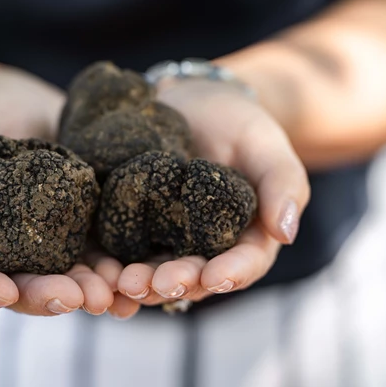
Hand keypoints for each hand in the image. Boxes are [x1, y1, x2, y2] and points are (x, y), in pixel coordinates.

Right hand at [0, 69, 138, 317]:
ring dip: (88, 291)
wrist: (26, 106)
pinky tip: (134, 277)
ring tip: (111, 294)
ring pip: (65, 280)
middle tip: (75, 298)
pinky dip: (115, 270)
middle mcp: (9, 250)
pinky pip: (98, 256)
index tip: (1, 292)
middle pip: (20, 287)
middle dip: (47, 296)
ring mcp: (48, 243)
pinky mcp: (83, 228)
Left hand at [117, 79, 309, 304]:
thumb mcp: (264, 145)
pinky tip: (99, 270)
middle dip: (177, 282)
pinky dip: (111, 265)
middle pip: (195, 276)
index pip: (244, 263)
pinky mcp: (132, 225)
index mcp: (245, 237)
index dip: (231, 273)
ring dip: (140, 283)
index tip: (214, 277)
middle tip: (158, 284)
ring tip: (124, 283)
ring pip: (155, 271)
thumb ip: (282, 183)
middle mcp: (205, 247)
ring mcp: (167, 239)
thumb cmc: (237, 123)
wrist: (191, 102)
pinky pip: (122, 251)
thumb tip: (286, 233)